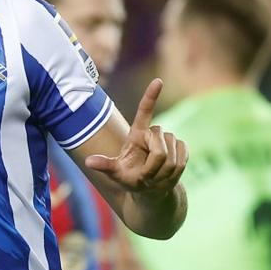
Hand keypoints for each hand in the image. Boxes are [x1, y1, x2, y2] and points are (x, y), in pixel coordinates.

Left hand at [84, 78, 187, 195]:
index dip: (151, 96)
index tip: (158, 81)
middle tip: (146, 173)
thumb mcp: (115, 173)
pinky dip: (174, 171)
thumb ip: (105, 166)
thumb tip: (88, 162)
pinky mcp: (181, 147)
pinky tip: (167, 175)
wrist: (149, 189)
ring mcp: (168, 139)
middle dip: (154, 162)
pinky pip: (182, 157)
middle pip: (160, 143)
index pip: (144, 112)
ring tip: (155, 175)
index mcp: (136, 134)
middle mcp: (153, 133)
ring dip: (163, 170)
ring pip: (171, 153)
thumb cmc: (129, 179)